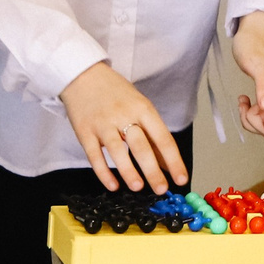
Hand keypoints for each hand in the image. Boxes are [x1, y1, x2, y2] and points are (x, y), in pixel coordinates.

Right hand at [60, 63, 186, 191]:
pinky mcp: (85, 131)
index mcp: (143, 109)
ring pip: (118, 151)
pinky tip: (112, 185)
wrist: (82, 75)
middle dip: (153, 171)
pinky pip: (95, 155)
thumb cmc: (116, 92)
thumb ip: (152, 135)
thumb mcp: (139, 106)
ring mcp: (103, 124)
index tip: (181, 179)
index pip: (163, 138)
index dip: (174, 161)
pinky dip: (103, 172)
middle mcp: (124, 116)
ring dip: (129, 171)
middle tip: (161, 188)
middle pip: (141, 146)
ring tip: (138, 187)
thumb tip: (168, 164)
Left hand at [229, 11, 263, 139]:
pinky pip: (262, 113)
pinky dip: (250, 112)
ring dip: (252, 118)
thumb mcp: (256, 63)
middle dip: (258, 123)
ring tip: (243, 102)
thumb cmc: (256, 41)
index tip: (256, 112)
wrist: (256, 27)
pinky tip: (244, 100)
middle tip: (246, 107)